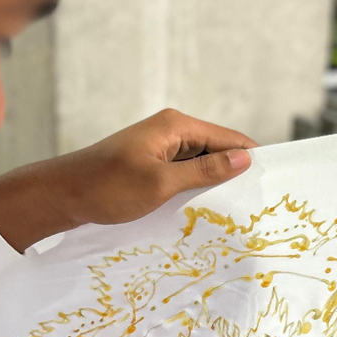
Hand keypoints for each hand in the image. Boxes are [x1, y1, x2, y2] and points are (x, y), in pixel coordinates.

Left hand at [0, 109, 257, 252]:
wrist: (62, 194)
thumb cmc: (109, 187)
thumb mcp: (161, 183)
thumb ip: (204, 171)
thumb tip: (245, 158)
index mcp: (175, 125)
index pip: (227, 138)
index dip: (251, 158)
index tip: (273, 183)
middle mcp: (170, 130)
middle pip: (215, 149)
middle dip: (232, 173)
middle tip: (255, 204)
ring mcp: (159, 146)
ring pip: (199, 163)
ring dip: (212, 183)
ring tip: (233, 210)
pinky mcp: (150, 162)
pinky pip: (182, 171)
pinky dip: (192, 186)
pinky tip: (201, 207)